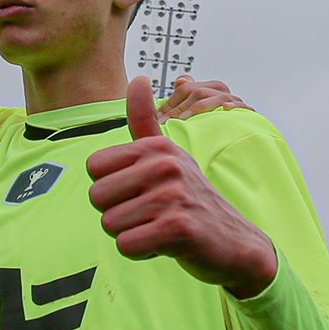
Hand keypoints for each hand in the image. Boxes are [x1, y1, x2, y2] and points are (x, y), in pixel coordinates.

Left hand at [87, 76, 276, 298]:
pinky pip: (127, 245)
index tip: (140, 191)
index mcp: (156, 146)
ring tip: (159, 226)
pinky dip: (141, 251)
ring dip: (131, 233)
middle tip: (149, 214)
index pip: (93, 167)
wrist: (235, 241)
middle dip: (116, 213)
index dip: (110, 187)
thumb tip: (137, 78)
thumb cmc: (190, 198)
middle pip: (97, 197)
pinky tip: (165, 244)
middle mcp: (165, 164)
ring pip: (110, 224)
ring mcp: (173, 195)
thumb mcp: (168, 155)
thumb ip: (144, 121)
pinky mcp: (179, 228)